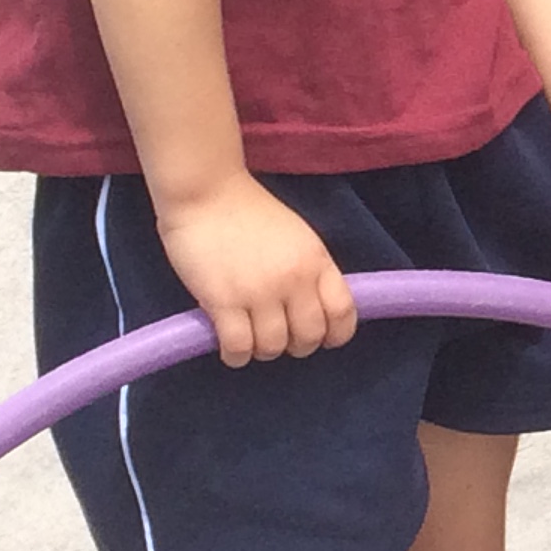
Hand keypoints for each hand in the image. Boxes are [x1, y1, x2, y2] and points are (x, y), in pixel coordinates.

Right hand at [156, 176, 355, 366]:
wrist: (206, 194)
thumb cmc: (250, 213)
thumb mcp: (298, 238)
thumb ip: (310, 271)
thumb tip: (314, 308)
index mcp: (317, 262)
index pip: (344, 311)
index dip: (337, 334)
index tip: (325, 340)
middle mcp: (294, 280)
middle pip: (310, 336)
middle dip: (298, 346)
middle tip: (280, 340)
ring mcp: (259, 292)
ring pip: (274, 346)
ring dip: (264, 352)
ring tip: (252, 340)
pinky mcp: (223, 302)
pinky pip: (238, 347)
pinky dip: (236, 356)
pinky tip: (231, 349)